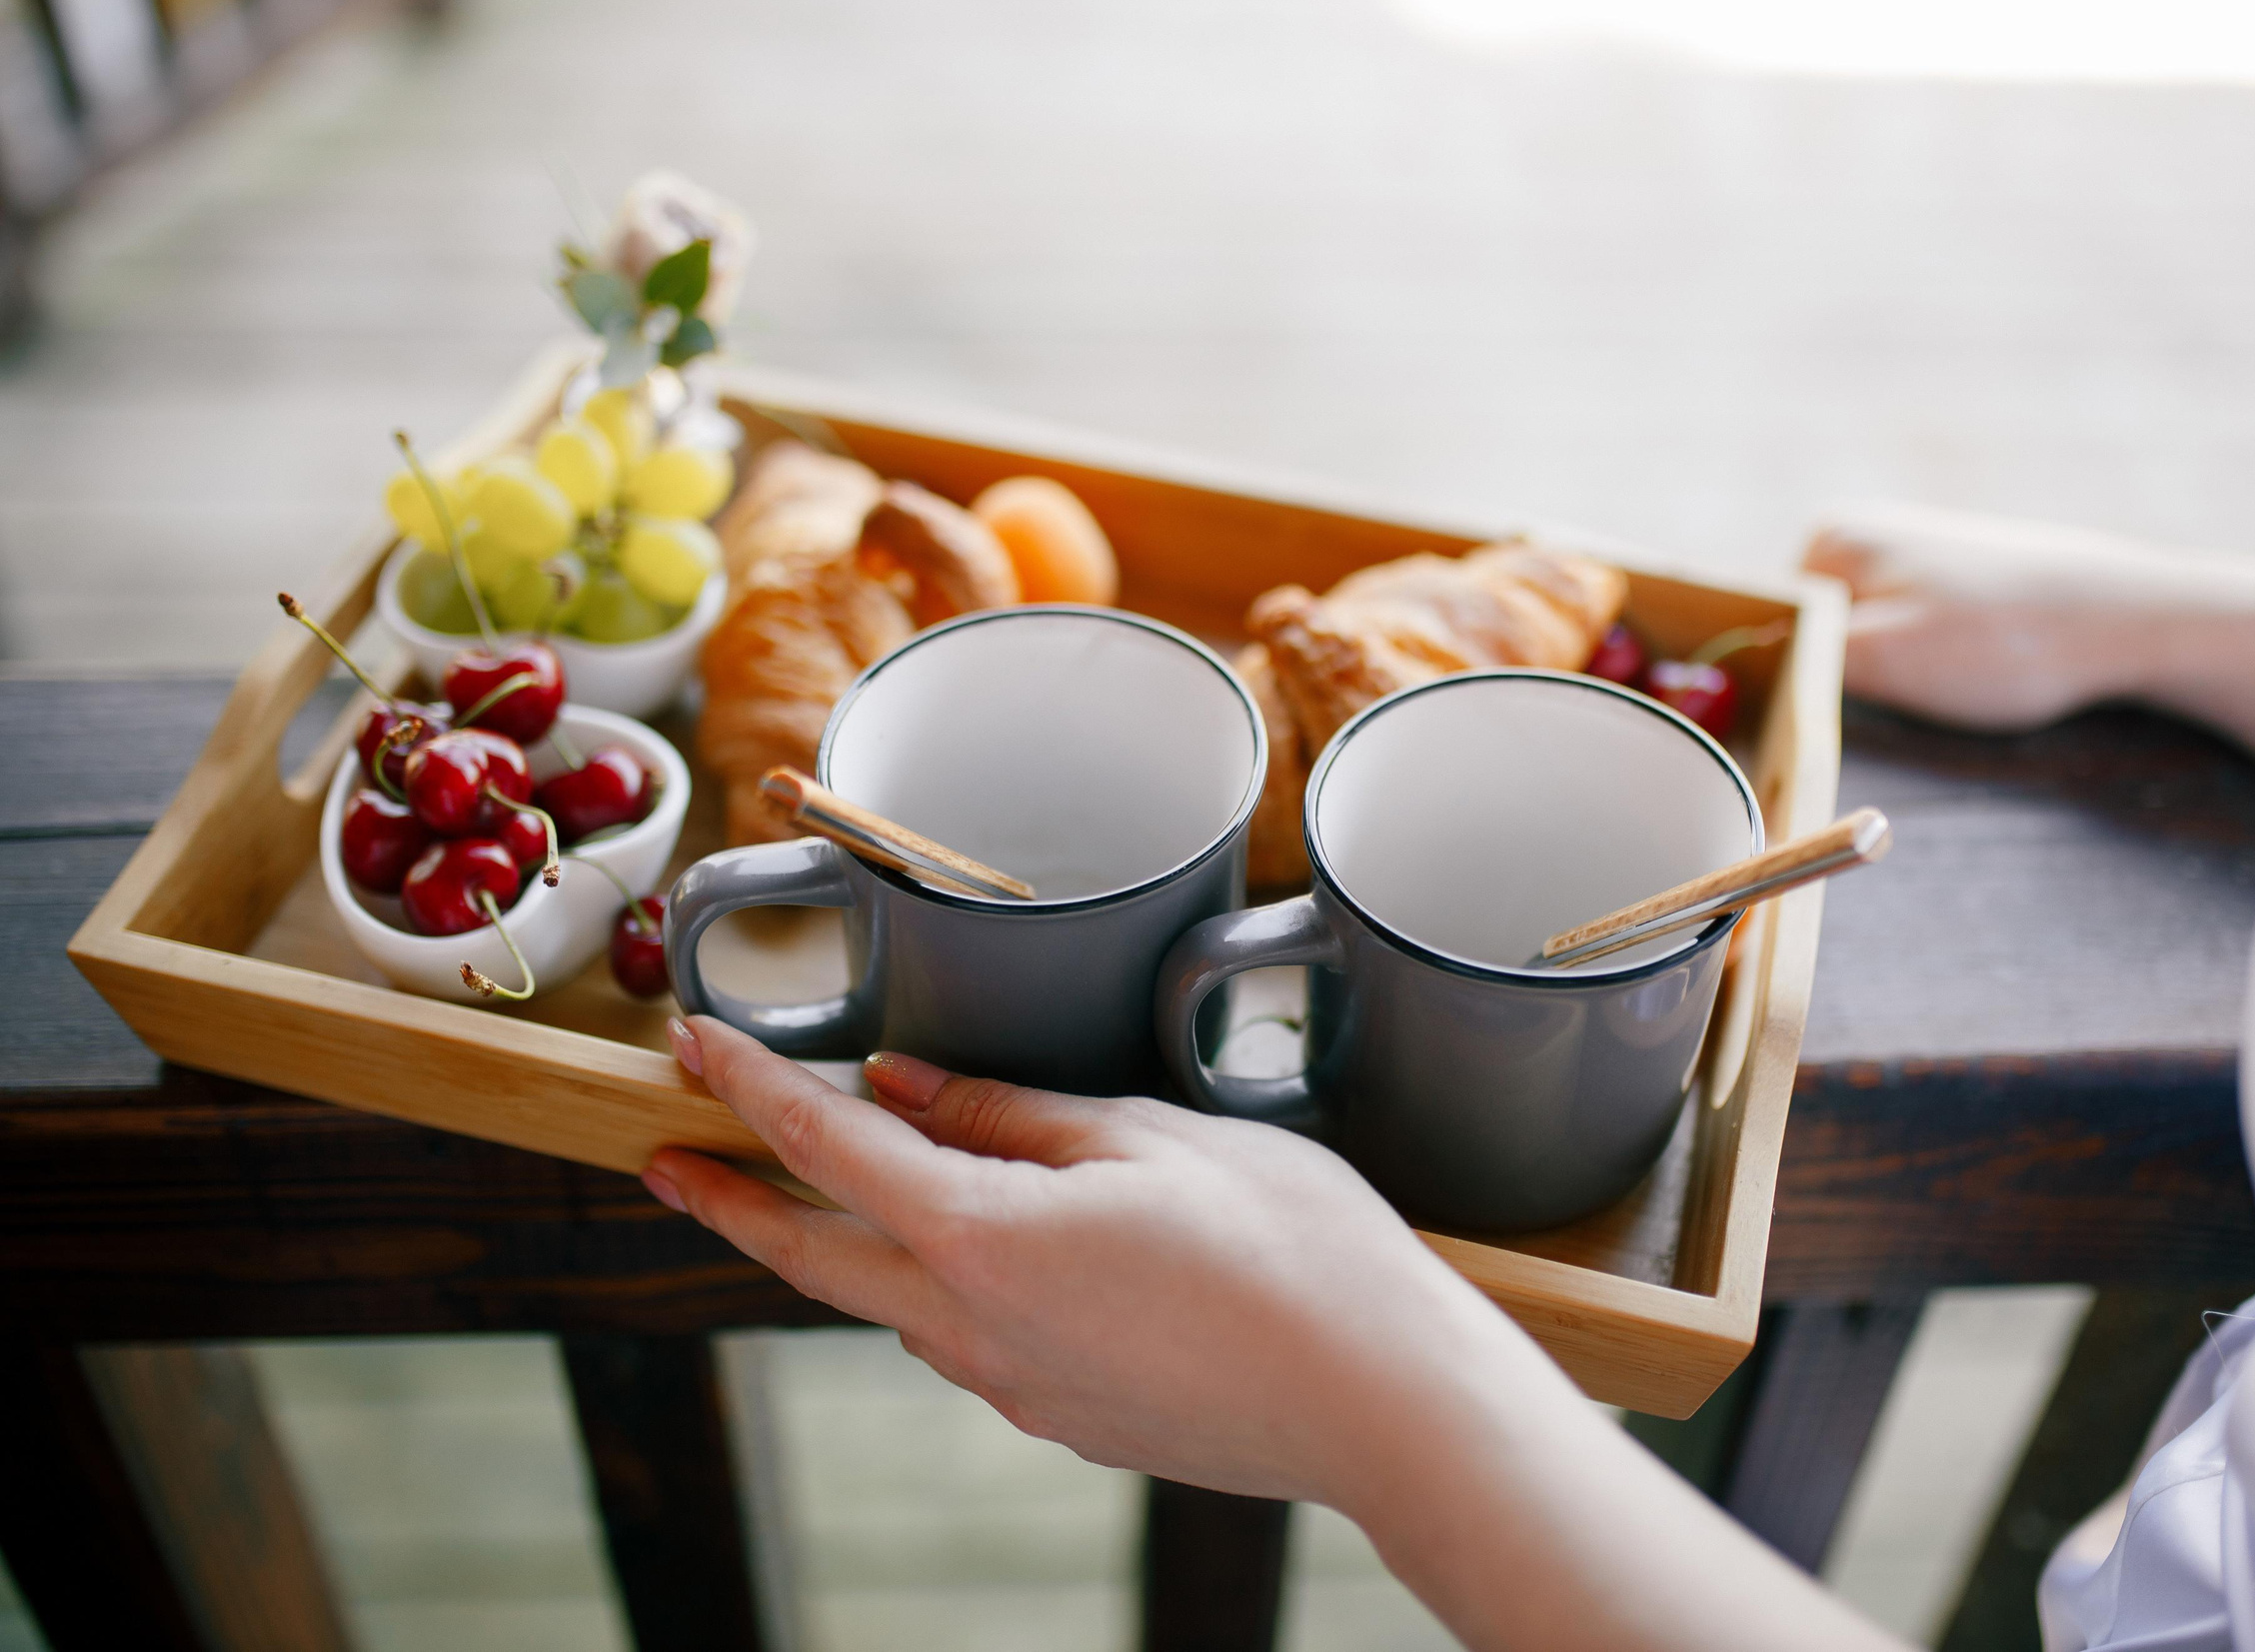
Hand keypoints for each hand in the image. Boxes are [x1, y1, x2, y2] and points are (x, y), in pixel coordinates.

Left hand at [642, 1017, 1559, 1506]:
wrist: (1379, 1402)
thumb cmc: (1291, 1252)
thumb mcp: (1150, 1138)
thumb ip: (1014, 1113)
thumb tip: (911, 1089)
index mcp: (982, 1237)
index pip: (829, 1146)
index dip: (751, 1088)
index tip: (690, 1045)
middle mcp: (970, 1327)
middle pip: (812, 1256)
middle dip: (731, 1202)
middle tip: (667, 1158)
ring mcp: (1012, 1386)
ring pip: (889, 1301)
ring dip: (840, 1242)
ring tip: (831, 1185)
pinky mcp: (1061, 1418)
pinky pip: (963, 1337)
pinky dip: (932, 1280)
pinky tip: (972, 1246)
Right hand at [1803, 502, 2254, 770]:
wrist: (2128, 622)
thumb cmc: (2003, 641)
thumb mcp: (1878, 661)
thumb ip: (1799, 656)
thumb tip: (1744, 662)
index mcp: (1830, 537)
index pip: (1764, 630)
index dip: (1791, 683)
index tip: (1840, 710)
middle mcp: (1864, 532)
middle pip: (1813, 637)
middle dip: (1847, 680)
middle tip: (1908, 699)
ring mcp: (1914, 556)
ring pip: (1865, 645)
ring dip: (1898, 681)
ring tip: (1953, 683)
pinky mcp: (1957, 583)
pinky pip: (1912, 640)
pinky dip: (1935, 669)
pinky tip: (1977, 674)